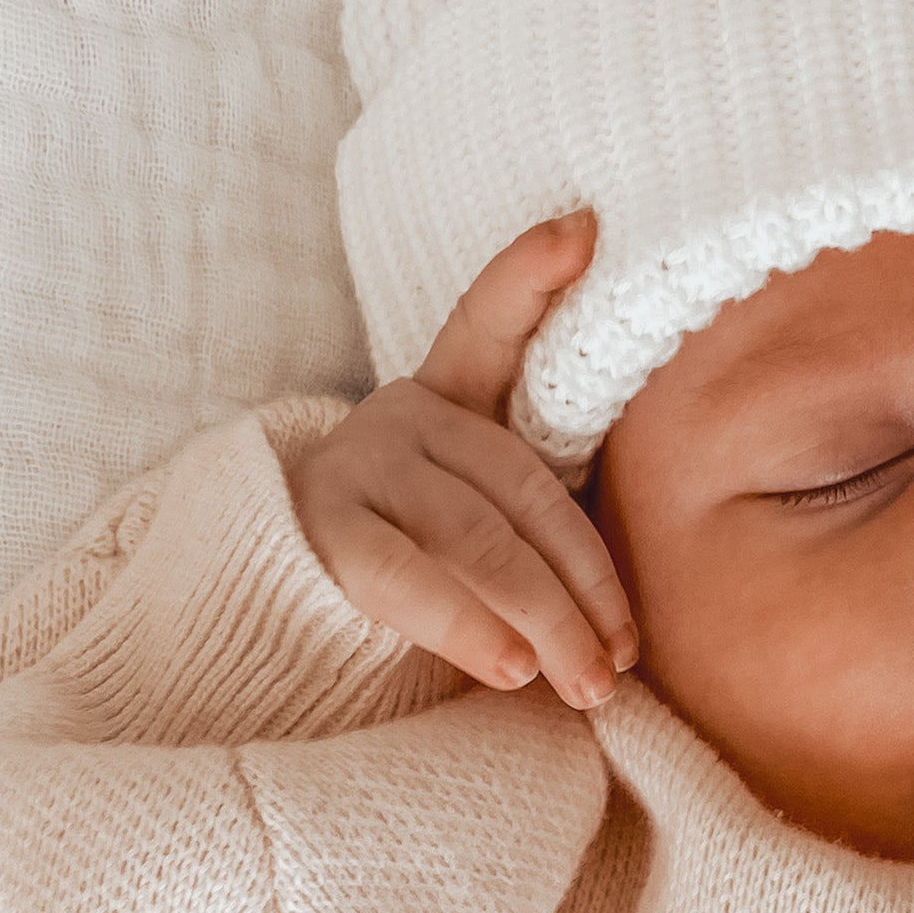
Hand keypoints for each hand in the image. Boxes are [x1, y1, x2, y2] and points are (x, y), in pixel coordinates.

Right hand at [286, 217, 635, 703]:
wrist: (276, 615)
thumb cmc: (422, 573)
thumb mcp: (484, 525)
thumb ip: (540, 520)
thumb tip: (636, 599)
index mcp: (449, 399)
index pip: (490, 327)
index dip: (531, 277)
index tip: (583, 230)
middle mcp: (401, 416)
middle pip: (519, 486)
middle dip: (583, 581)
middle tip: (625, 658)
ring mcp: (357, 467)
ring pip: (474, 535)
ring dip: (543, 616)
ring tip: (588, 682)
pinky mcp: (322, 530)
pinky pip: (406, 577)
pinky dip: (468, 626)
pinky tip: (512, 668)